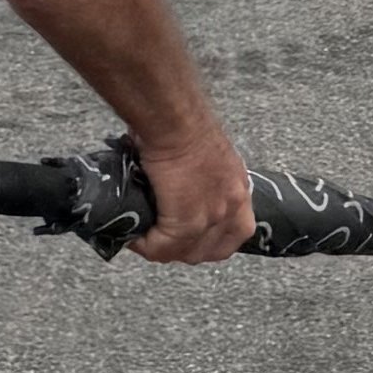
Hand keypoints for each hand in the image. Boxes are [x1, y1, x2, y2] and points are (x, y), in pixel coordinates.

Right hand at [125, 114, 256, 264]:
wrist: (174, 119)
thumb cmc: (182, 122)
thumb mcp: (206, 155)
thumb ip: (200, 178)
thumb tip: (176, 187)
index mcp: (239, 187)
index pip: (235, 233)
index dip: (209, 240)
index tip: (190, 238)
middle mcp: (233, 206)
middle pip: (212, 249)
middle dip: (185, 249)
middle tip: (162, 242)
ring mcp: (213, 217)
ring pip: (186, 253)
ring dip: (163, 249)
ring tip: (144, 240)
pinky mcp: (187, 223)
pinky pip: (162, 248)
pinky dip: (145, 245)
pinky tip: (133, 236)